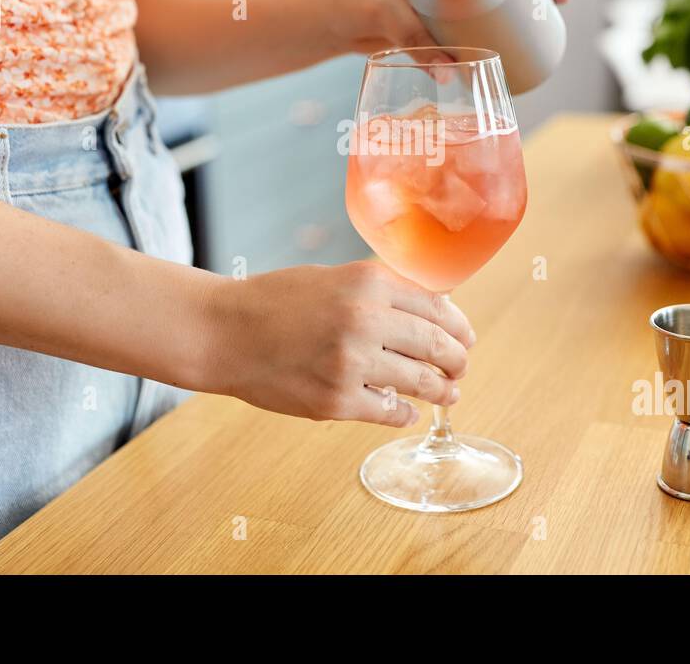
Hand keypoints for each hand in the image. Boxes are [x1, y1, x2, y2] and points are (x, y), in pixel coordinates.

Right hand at [200, 261, 475, 425]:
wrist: (223, 332)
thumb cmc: (275, 301)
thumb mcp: (332, 278)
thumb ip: (378, 291)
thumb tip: (432, 307)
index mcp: (367, 282)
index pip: (437, 305)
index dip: (458, 325)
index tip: (466, 337)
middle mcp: (365, 319)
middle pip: (436, 344)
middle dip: (457, 360)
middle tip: (461, 368)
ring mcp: (351, 363)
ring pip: (420, 381)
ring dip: (441, 390)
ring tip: (449, 393)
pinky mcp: (336, 401)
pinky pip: (388, 411)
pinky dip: (404, 413)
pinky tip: (406, 411)